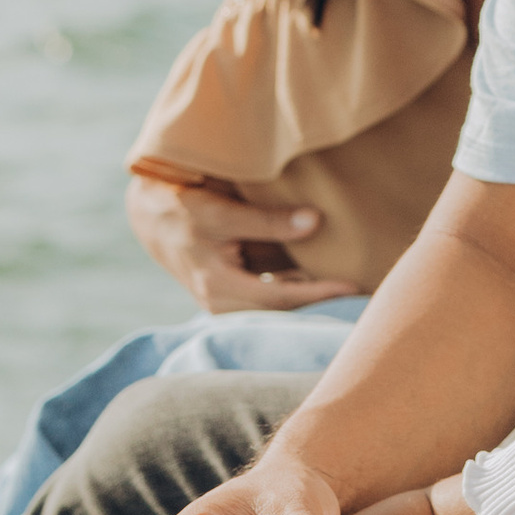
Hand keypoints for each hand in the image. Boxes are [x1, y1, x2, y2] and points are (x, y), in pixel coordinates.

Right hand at [124, 173, 365, 316]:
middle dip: (321, 299)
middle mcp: (224, 302)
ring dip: (311, 291)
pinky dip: (295, 280)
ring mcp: (228, 297)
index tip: (354, 286)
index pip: (281, 297)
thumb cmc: (181, 209)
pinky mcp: (232, 287)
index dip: (318, 292)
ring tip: (352, 284)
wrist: (148, 213)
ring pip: (279, 299)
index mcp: (220, 289)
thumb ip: (266, 220)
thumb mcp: (220, 211)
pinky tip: (321, 269)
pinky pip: (270, 288)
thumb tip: (315, 221)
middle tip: (366, 291)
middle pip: (284, 306)